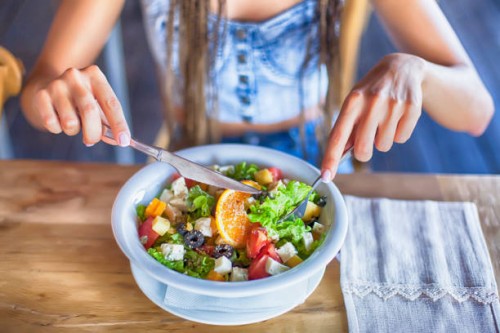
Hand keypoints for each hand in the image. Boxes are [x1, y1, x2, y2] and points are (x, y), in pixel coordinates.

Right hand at [21, 65, 129, 146]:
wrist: (47, 85)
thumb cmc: (80, 99)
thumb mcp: (97, 104)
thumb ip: (107, 122)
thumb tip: (117, 140)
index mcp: (95, 76)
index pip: (111, 103)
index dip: (119, 124)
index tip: (123, 141)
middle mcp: (76, 76)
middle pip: (89, 111)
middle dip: (94, 133)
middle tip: (92, 140)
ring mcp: (57, 85)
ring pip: (70, 122)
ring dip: (74, 131)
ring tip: (72, 123)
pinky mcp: (41, 95)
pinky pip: (52, 124)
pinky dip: (57, 129)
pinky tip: (57, 119)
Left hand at [321, 53, 426, 179]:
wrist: (403, 68)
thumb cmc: (372, 91)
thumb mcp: (355, 102)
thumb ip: (347, 127)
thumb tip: (339, 156)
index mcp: (353, 101)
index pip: (338, 135)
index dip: (331, 158)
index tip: (325, 176)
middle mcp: (372, 102)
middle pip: (363, 150)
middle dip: (364, 152)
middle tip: (367, 140)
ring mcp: (394, 105)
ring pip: (383, 146)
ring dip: (383, 139)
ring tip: (384, 119)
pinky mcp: (412, 108)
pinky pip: (401, 139)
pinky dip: (399, 133)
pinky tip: (398, 116)